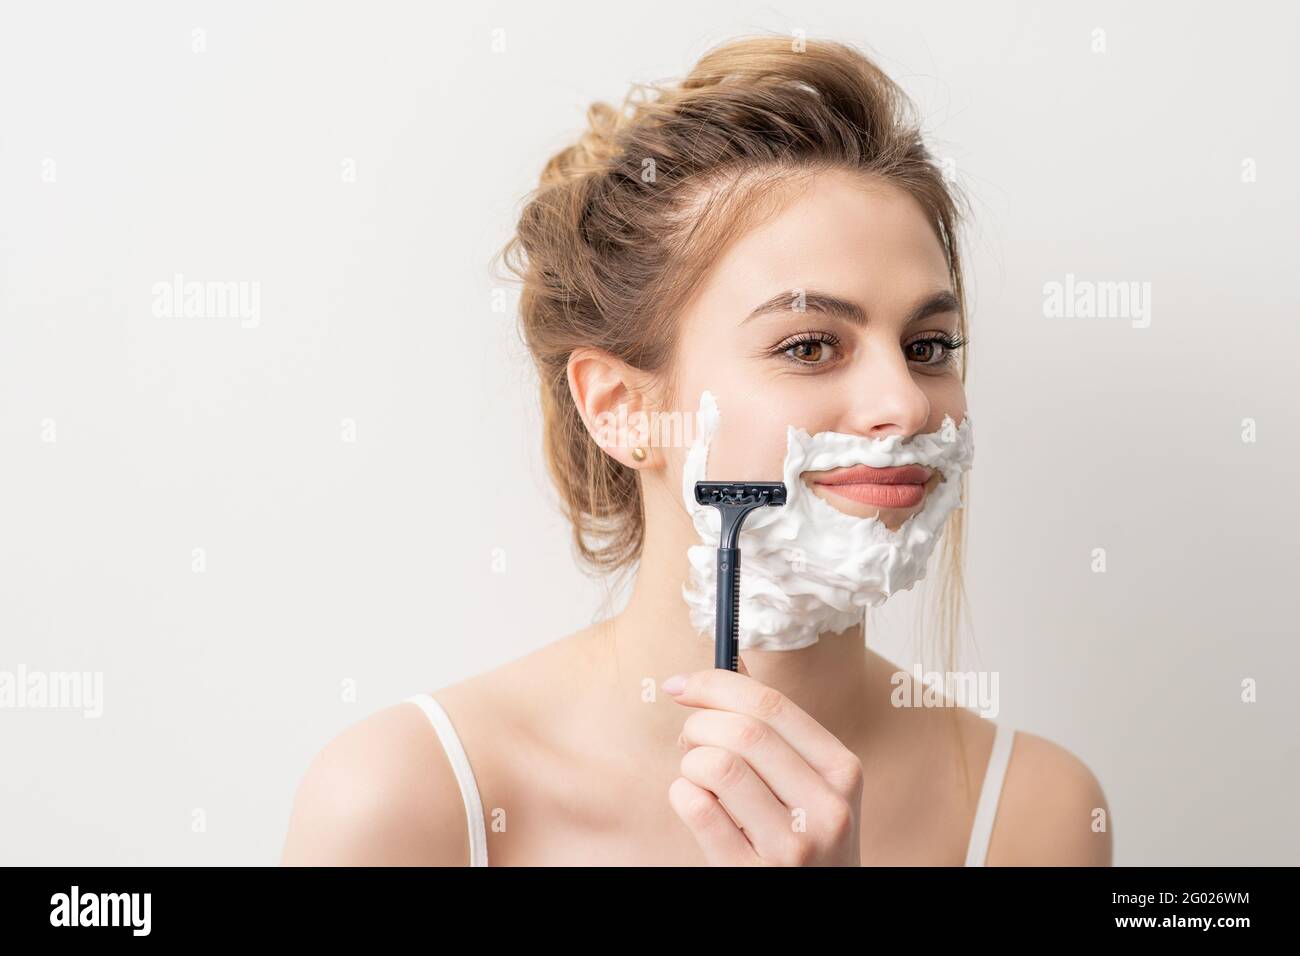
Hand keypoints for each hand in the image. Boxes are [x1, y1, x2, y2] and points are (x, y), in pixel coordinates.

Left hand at [664, 655, 863, 865]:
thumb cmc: (806, 838)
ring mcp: (792, 847)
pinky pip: (698, 810)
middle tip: (687, 738)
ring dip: (690, 762)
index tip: (682, 685)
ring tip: (695, 774)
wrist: (826, 908)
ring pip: (717, 766)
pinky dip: (681, 795)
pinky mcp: (753, 875)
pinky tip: (693, 802)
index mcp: (842, 770)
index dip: (716, 684)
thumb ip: (777, 733)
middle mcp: (826, 807)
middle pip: (743, 731)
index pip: (771, 705)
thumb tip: (718, 670)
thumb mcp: (814, 784)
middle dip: (698, 723)